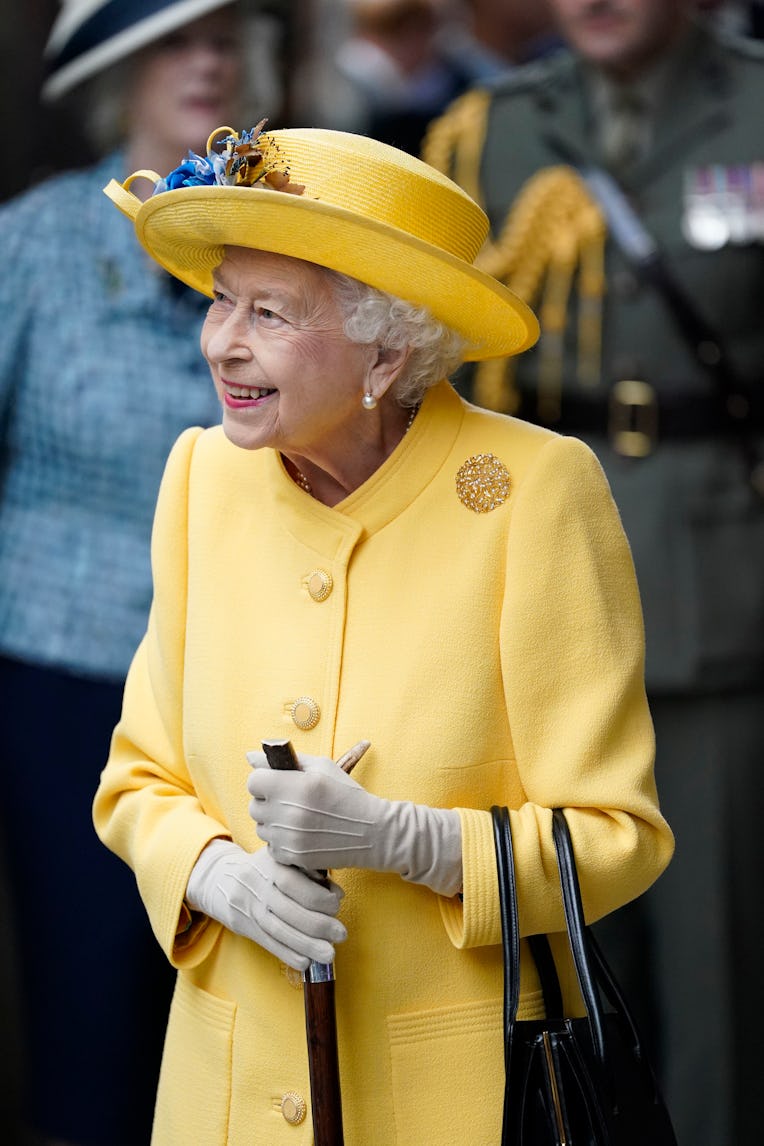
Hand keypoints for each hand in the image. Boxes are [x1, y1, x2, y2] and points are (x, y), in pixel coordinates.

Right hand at [185, 838, 346, 969]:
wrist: (225, 879)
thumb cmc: (269, 868)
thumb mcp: (287, 859)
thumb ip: (313, 873)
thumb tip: (337, 893)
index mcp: (272, 865)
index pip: (296, 885)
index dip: (319, 897)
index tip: (336, 904)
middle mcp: (259, 887)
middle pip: (289, 911)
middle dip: (319, 926)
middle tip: (341, 934)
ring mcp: (251, 908)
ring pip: (279, 931)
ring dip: (307, 946)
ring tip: (329, 955)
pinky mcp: (247, 927)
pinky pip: (269, 944)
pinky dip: (289, 955)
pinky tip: (307, 962)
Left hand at [247, 752, 462, 896]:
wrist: (372, 832)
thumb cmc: (347, 794)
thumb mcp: (322, 767)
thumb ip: (286, 760)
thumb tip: (250, 756)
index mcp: (295, 786)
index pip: (253, 781)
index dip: (264, 779)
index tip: (277, 781)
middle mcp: (288, 813)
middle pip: (254, 805)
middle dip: (267, 801)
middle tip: (288, 799)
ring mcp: (289, 838)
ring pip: (261, 827)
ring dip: (273, 821)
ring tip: (297, 817)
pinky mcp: (293, 857)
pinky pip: (271, 846)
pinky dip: (281, 840)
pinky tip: (301, 833)